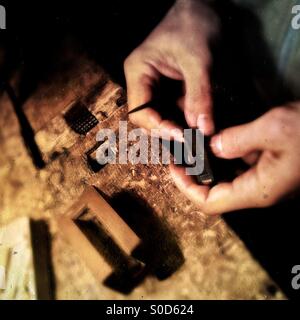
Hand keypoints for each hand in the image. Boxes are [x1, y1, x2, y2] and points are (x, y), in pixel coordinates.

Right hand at [124, 0, 218, 135]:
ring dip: (177, 129)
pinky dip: (184, 121)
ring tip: (196, 139)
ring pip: (161, 118)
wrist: (202, 9)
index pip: (140, 112)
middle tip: (190, 143)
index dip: (159, 127)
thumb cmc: (194, 24)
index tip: (183, 136)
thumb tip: (203, 128)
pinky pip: (172, 111)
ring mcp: (155, 87)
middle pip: (148, 119)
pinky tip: (197, 126)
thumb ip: (199, 94)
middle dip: (168, 132)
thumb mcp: (199, 59)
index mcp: (138, 72)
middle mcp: (142, 82)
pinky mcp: (168, 89)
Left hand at [170, 104, 299, 213]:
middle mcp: (258, 190)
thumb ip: (237, 140)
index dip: (185, 187)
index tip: (172, 166)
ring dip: (207, 161)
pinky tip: (217, 136)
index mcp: (257, 190)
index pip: (209, 202)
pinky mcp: (270, 166)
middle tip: (178, 150)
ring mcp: (264, 179)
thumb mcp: (273, 129)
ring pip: (226, 177)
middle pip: (214, 191)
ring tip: (191, 141)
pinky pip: (240, 164)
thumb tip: (213, 146)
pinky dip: (225, 153)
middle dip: (192, 173)